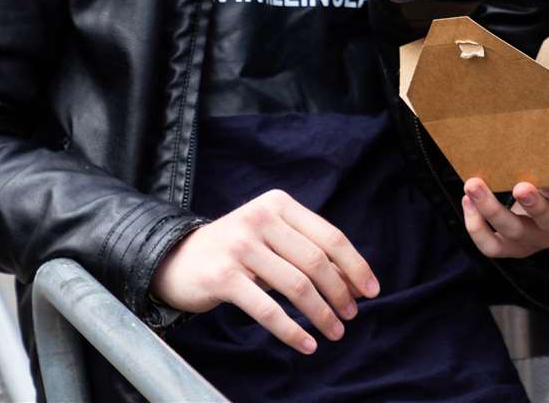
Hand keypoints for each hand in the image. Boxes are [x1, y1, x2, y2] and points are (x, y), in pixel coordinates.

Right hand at [150, 189, 379, 355]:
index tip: (372, 291)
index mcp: (279, 204)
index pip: (330, 236)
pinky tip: (306, 345)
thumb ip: (307, 251)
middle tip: (351, 316)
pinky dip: (292, 331)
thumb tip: (354, 281)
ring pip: (296, 286)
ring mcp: (241, 246)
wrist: (177, 260)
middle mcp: (261, 218)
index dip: (355, 266)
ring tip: (334, 332)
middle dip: (341, 293)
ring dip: (321, 314)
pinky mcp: (224, 276)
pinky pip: (267, 309)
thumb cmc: (236, 251)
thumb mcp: (272, 239)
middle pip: (316, 262)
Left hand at [460, 178, 548, 258]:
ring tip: (473, 185)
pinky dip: (475, 225)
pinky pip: (490, 245)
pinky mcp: (509, 246)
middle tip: (521, 187)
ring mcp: (531, 240)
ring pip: (511, 233)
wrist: (543, 212)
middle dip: (534, 205)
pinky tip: (468, 200)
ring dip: (489, 210)